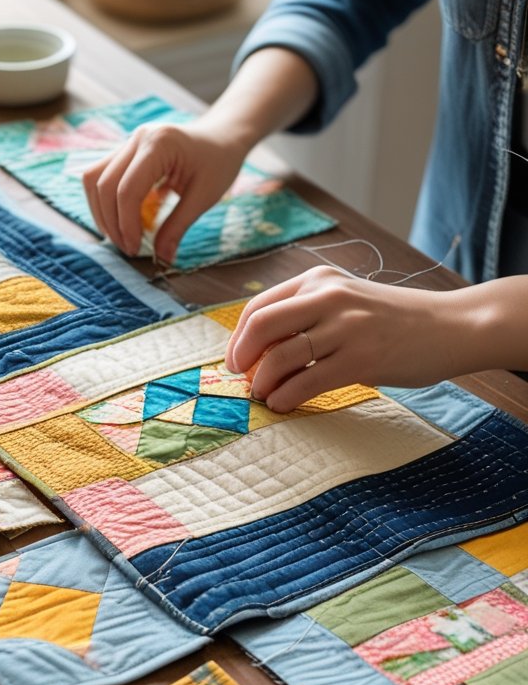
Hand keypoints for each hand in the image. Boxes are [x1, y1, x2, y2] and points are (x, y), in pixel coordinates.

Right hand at [82, 120, 246, 260]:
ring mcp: (128, 142)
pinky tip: (121, 221)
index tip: (135, 249)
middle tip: (128, 248)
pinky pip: (101, 176)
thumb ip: (178, 226)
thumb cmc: (219, 162)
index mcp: (159, 144)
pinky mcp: (125, 151)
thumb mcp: (204, 197)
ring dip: (101, 212)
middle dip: (110, 222)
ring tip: (120, 236)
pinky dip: (105, 202)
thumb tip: (160, 258)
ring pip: (93, 178)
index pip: (127, 189)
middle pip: (103, 184)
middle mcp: (138, 138)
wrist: (222, 136)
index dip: (126, 224)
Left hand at [226, 266, 473, 411]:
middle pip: (262, 326)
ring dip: (263, 382)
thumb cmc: (392, 320)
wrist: (450, 326)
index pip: (259, 306)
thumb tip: (258, 349)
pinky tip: (283, 404)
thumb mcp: (345, 301)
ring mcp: (346, 328)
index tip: (235, 360)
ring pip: (282, 356)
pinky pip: (308, 381)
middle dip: (241, 356)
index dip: (238, 337)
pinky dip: (287, 396)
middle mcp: (329, 297)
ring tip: (264, 395)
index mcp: (319, 280)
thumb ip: (307, 314)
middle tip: (241, 378)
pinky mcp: (362, 359)